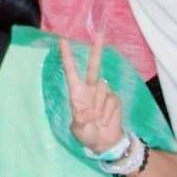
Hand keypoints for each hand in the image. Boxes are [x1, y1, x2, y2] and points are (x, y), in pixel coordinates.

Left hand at [60, 33, 124, 155]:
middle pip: (93, 67)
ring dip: (101, 106)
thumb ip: (81, 120)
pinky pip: (113, 100)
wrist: (105, 142)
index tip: (62, 41)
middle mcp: (89, 90)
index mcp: (77, 93)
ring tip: (98, 118)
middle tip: (100, 34)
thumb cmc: (87, 134)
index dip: (67, 57)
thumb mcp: (80, 130)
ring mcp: (103, 93)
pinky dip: (110, 112)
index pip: (71, 71)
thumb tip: (85, 112)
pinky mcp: (114, 99)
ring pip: (103, 89)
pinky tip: (107, 119)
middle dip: (96, 51)